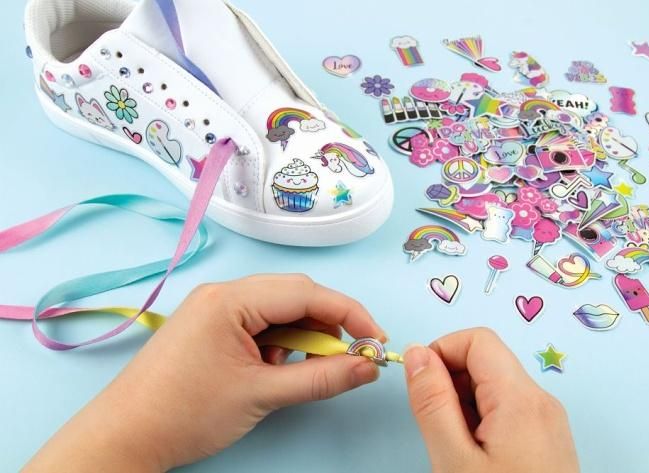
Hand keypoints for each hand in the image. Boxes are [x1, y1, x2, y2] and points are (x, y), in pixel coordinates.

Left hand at [24, 274, 384, 471]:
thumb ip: (321, 378)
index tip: (376, 340)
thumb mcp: (261, 395)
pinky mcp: (211, 325)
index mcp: (231, 300)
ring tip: (304, 370)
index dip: (349, 314)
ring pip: (279, 309)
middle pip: (294, 295)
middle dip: (327, 324)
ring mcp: (214, 308)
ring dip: (302, 335)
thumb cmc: (183, 413)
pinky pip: (259, 322)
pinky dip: (280, 342)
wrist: (125, 436)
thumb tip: (366, 367)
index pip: (306, 293)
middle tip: (349, 356)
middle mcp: (223, 293)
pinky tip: (276, 368)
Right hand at [404, 329, 578, 472]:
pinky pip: (508, 410)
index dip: (440, 351)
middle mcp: (541, 402)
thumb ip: (432, 400)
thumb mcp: (453, 458)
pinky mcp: (548, 440)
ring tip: (457, 448)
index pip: (477, 339)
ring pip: (495, 387)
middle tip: (437, 425)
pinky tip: (475, 456)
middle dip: (450, 382)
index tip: (420, 384)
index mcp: (521, 398)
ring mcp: (548, 421)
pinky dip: (482, 421)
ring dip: (464, 404)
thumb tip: (417, 353)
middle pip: (486, 361)